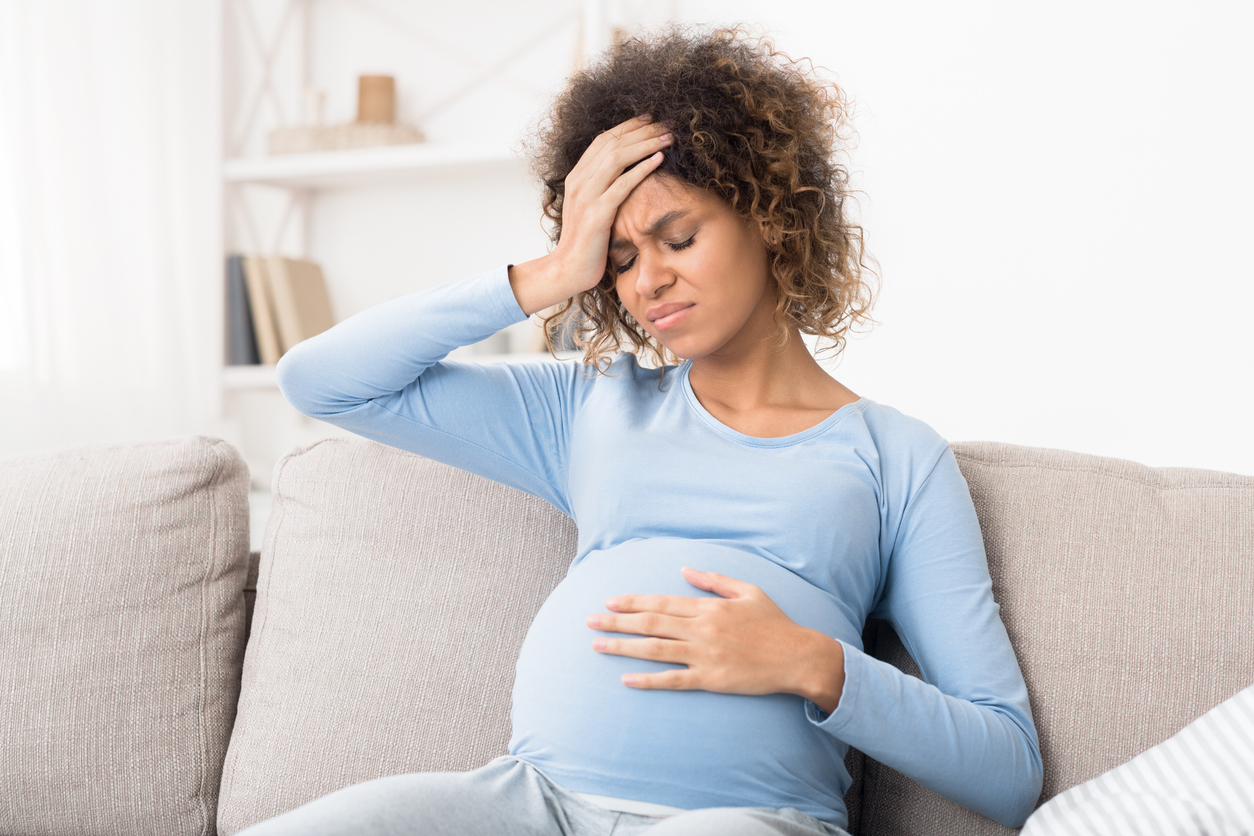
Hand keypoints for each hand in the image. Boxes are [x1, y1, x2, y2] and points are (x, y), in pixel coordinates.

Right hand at [508, 114, 672, 314]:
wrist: (569, 269)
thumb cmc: (586, 242)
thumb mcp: (591, 208)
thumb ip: (602, 187)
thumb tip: (625, 172)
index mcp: (577, 177)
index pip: (603, 140)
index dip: (628, 127)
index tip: (650, 119)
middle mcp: (579, 181)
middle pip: (612, 144)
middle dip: (641, 130)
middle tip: (666, 123)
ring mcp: (586, 197)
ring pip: (617, 158)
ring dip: (645, 144)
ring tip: (668, 137)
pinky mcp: (597, 214)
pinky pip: (622, 185)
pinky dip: (641, 169)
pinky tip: (659, 160)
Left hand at [585, 567, 845, 711]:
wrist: (798, 657)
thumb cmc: (775, 623)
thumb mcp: (748, 591)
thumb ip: (715, 580)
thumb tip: (686, 570)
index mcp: (708, 607)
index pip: (661, 602)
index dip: (632, 601)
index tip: (609, 601)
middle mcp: (702, 629)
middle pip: (650, 623)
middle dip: (616, 622)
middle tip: (589, 622)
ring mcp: (705, 655)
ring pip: (655, 649)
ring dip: (623, 647)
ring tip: (597, 646)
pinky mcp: (711, 679)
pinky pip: (674, 680)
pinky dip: (649, 680)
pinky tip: (627, 680)